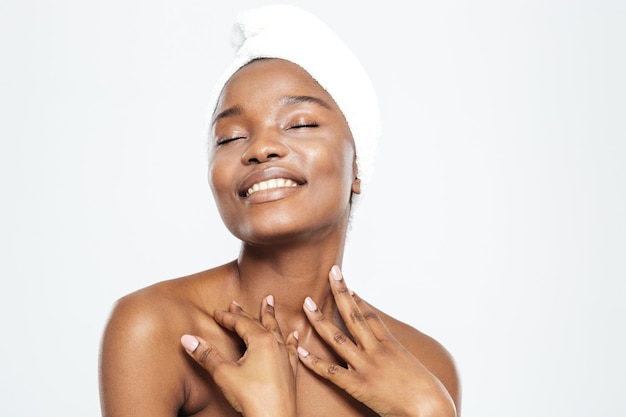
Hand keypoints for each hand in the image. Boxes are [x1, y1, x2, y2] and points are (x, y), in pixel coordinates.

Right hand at [181, 296, 297, 416]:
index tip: (216, 312)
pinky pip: (291, 348)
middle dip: (246, 313)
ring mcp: (285, 356)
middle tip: (237, 303)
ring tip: (269, 302)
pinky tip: (294, 334)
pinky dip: (291, 339)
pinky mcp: (290, 370)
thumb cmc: (251, 397)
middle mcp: (276, 344)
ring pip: (277, 330)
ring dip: (270, 316)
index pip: (241, 322)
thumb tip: (187, 339)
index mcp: (261, 341)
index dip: (227, 317)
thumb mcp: (224, 374)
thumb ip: (207, 355)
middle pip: (258, 322)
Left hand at [297, 266, 456, 416]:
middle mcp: (377, 351)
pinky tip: (300, 352)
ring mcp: (366, 367)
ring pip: (338, 338)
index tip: (349, 288)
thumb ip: (399, 359)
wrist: (433, 410)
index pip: (370, 317)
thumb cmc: (430, 395)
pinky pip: (331, 372)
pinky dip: (314, 362)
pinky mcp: (359, 386)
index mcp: (391, 346)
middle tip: (331, 273)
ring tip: (306, 303)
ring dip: (320, 320)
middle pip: (354, 316)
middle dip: (341, 293)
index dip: (358, 301)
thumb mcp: (415, 368)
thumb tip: (394, 355)